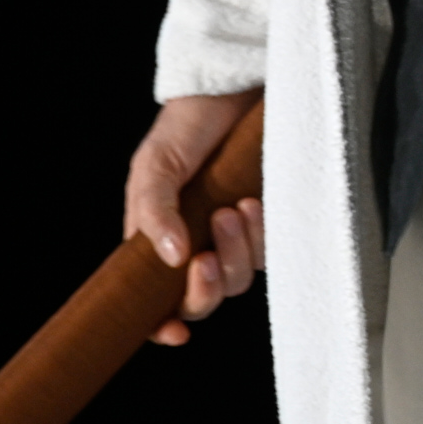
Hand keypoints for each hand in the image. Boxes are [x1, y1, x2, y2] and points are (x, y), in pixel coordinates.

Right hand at [123, 94, 264, 347]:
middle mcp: (195, 245)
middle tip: (206, 255)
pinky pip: (269, 251)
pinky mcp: (266, 221)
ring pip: (239, 278)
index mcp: (158, 241)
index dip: (163, 324)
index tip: (175, 332)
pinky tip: (253, 204)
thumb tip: (172, 259)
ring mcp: (232, 236)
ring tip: (231, 210)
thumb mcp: (154, 166)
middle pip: (204, 299)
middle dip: (207, 287)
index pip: (157, 300)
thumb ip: (154, 212)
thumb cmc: (185, 128)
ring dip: (236, 253)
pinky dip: (261, 235)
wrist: (232, 91)